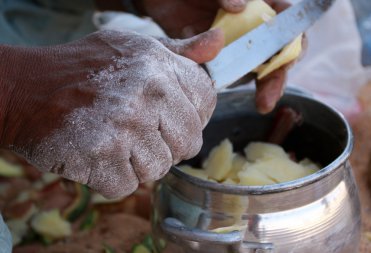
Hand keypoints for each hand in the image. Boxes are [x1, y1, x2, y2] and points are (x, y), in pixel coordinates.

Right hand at [0, 29, 223, 197]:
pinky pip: (128, 186)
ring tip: (113, 140)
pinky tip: (96, 154)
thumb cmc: (85, 69)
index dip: (191, 115)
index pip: (206, 102)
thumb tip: (219, 40)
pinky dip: (112, 177)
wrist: (26, 88)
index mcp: (159, 66)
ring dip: (137, 163)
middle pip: (188, 144)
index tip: (171, 117)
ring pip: (159, 169)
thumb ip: (180, 51)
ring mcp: (124, 127)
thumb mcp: (135, 48)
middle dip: (165, 144)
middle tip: (135, 131)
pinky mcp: (101, 157)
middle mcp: (147, 94)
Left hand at [140, 0, 303, 113]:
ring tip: (262, 103)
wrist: (159, 0)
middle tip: (268, 98)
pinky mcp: (217, 59)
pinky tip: (224, 88)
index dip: (293, 41)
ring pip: (255, 68)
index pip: (287, 22)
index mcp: (259, 5)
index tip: (288, 59)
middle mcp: (252, 28)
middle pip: (275, 53)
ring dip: (261, 87)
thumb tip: (240, 6)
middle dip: (276, 77)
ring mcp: (235, 45)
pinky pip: (228, 74)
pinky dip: (230, 83)